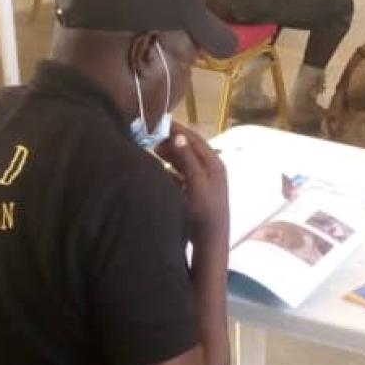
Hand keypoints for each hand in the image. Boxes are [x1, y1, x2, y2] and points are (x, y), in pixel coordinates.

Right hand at [157, 123, 228, 244]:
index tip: (158, 122)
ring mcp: (205, 182)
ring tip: (152, 150)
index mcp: (214, 164)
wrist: (210, 242)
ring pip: (185, 161)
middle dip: (171, 142)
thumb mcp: (196, 183)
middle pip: (189, 149)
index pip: (194, 139)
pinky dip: (170, 170)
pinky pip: (182, 175)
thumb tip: (178, 136)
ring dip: (170, 155)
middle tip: (150, 137)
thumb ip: (188, 160)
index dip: (177, 130)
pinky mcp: (197, 193)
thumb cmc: (204, 212)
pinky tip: (157, 171)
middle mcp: (211, 170)